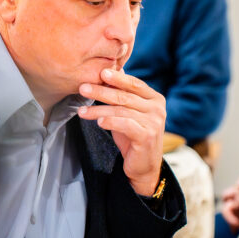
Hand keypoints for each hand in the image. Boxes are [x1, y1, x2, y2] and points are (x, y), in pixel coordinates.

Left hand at [78, 67, 164, 195]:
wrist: (144, 165)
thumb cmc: (133, 136)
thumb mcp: (128, 112)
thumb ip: (122, 95)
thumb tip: (107, 72)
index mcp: (154, 98)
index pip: (134, 83)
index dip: (117, 77)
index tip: (100, 72)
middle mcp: (157, 108)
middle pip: (125, 96)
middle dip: (101, 91)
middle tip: (83, 88)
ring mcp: (154, 122)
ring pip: (121, 111)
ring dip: (98, 110)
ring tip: (81, 110)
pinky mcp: (147, 136)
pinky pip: (125, 125)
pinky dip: (110, 122)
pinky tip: (98, 122)